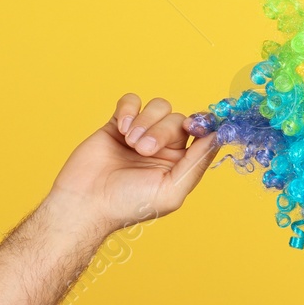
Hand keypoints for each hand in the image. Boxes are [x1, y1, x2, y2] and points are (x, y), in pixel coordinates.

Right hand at [47, 93, 221, 233]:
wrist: (86, 201)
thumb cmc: (129, 204)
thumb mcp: (172, 190)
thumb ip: (196, 163)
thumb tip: (217, 137)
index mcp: (181, 163)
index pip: (202, 134)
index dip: (203, 124)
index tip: (193, 125)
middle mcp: (165, 147)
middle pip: (178, 119)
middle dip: (161, 131)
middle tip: (142, 150)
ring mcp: (141, 133)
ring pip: (159, 106)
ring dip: (146, 121)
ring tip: (130, 141)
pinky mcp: (118, 123)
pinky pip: (132, 101)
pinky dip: (129, 110)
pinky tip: (121, 129)